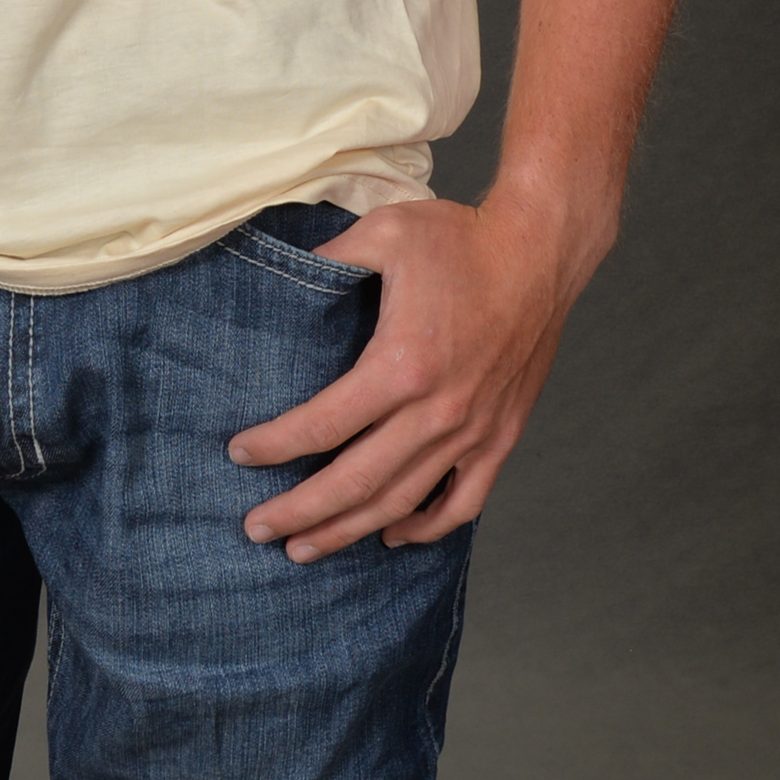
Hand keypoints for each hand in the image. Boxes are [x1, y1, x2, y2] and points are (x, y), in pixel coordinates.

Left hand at [225, 190, 602, 559]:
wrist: (541, 253)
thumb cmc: (462, 239)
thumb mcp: (384, 231)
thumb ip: (329, 258)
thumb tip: (285, 274)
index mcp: (401, 366)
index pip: (322, 426)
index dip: (274, 446)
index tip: (238, 455)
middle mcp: (436, 412)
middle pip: (354, 483)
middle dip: (299, 512)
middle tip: (256, 528)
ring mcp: (473, 432)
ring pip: (402, 503)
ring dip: (350, 530)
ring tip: (306, 548)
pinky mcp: (501, 437)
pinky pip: (463, 502)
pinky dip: (427, 528)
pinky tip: (394, 535)